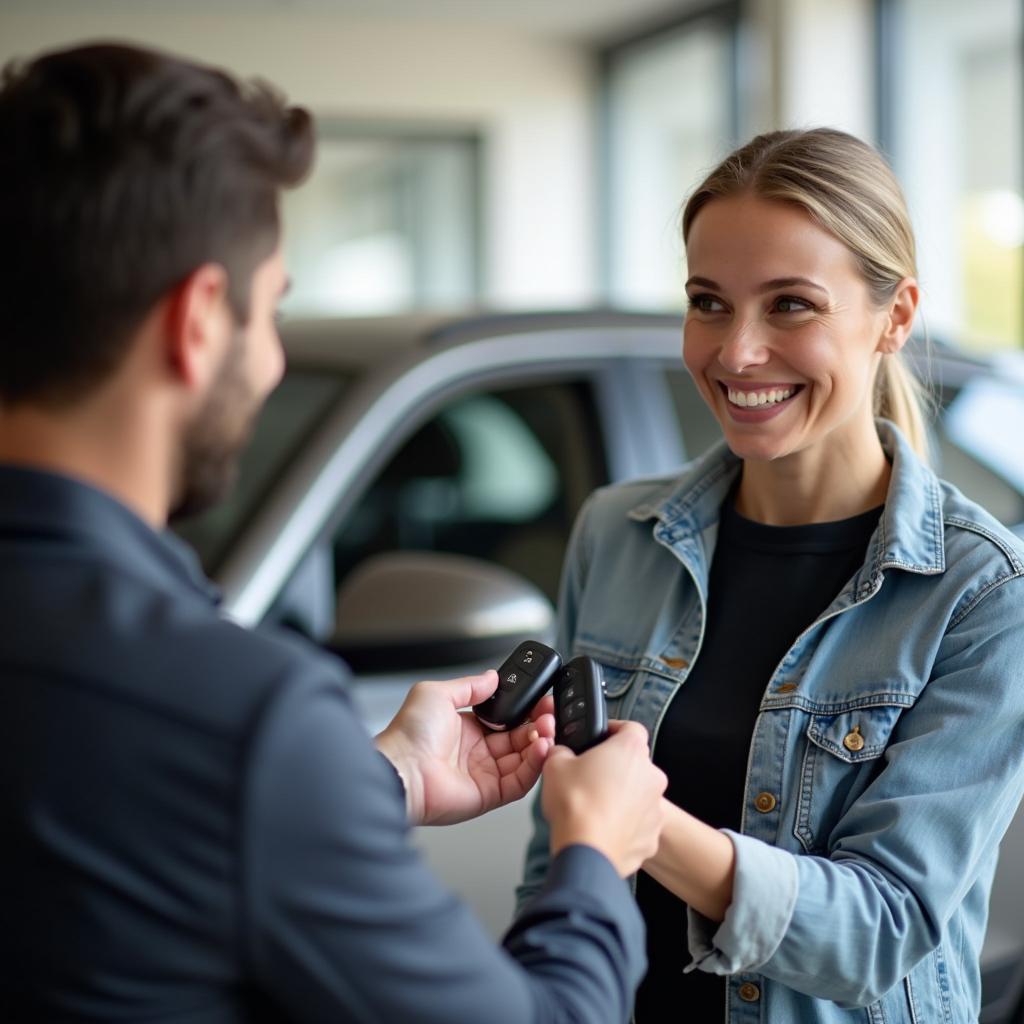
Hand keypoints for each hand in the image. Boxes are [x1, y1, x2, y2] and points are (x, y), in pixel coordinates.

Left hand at [375, 671, 555, 825]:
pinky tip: (541, 748)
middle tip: (549, 715)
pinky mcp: (489, 795)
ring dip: (541, 744)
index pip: (507, 720)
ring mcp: (484, 774)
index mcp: (467, 729)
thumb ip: (469, 685)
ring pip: (524, 760)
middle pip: (520, 739)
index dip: (525, 711)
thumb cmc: (409, 734)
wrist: (401, 769)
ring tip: (548, 729)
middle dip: (538, 726)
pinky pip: (520, 782)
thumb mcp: (437, 693)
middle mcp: (478, 752)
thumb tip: (492, 677)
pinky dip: (535, 766)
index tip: (540, 701)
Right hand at [542, 720, 666, 876]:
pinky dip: (625, 824)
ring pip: (639, 795)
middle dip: (615, 768)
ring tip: (595, 807)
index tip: (602, 737)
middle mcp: (651, 776)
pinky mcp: (652, 836)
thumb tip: (561, 753)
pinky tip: (603, 828)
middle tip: (591, 777)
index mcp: (630, 750)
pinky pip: (639, 823)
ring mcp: (655, 808)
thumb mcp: (554, 764)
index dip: (615, 730)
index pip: (631, 728)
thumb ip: (561, 751)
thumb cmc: (575, 805)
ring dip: (622, 797)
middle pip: (636, 763)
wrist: (586, 852)